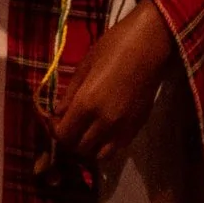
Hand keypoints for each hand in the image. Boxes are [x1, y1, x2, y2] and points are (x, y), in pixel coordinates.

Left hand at [51, 0, 174, 171]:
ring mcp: (123, 128)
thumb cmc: (112, 49)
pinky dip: (105, 145)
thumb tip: (58, 113)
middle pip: (79, 148)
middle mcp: (104, 122)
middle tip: (68, 124)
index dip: (54, 130)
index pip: (63, 135)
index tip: (54, 119)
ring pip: (98, 155)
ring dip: (87, 147)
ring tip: (84, 130)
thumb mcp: (84, 67)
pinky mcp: (137, 128)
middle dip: (69, 139)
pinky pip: (116, 149)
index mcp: (87, 104)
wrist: (149, 47)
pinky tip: (102, 130)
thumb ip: (69, 94)